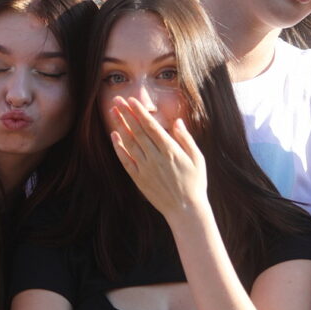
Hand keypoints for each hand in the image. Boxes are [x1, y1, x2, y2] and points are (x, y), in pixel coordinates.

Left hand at [107, 96, 206, 221]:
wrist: (186, 210)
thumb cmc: (195, 183)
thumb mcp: (197, 159)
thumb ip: (186, 139)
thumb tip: (177, 122)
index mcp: (170, 150)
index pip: (151, 126)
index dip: (140, 112)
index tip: (131, 100)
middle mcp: (156, 157)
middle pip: (137, 131)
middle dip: (126, 113)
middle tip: (117, 99)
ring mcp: (146, 169)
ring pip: (129, 143)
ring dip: (120, 126)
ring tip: (113, 112)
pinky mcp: (139, 179)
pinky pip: (126, 161)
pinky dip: (119, 148)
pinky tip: (114, 136)